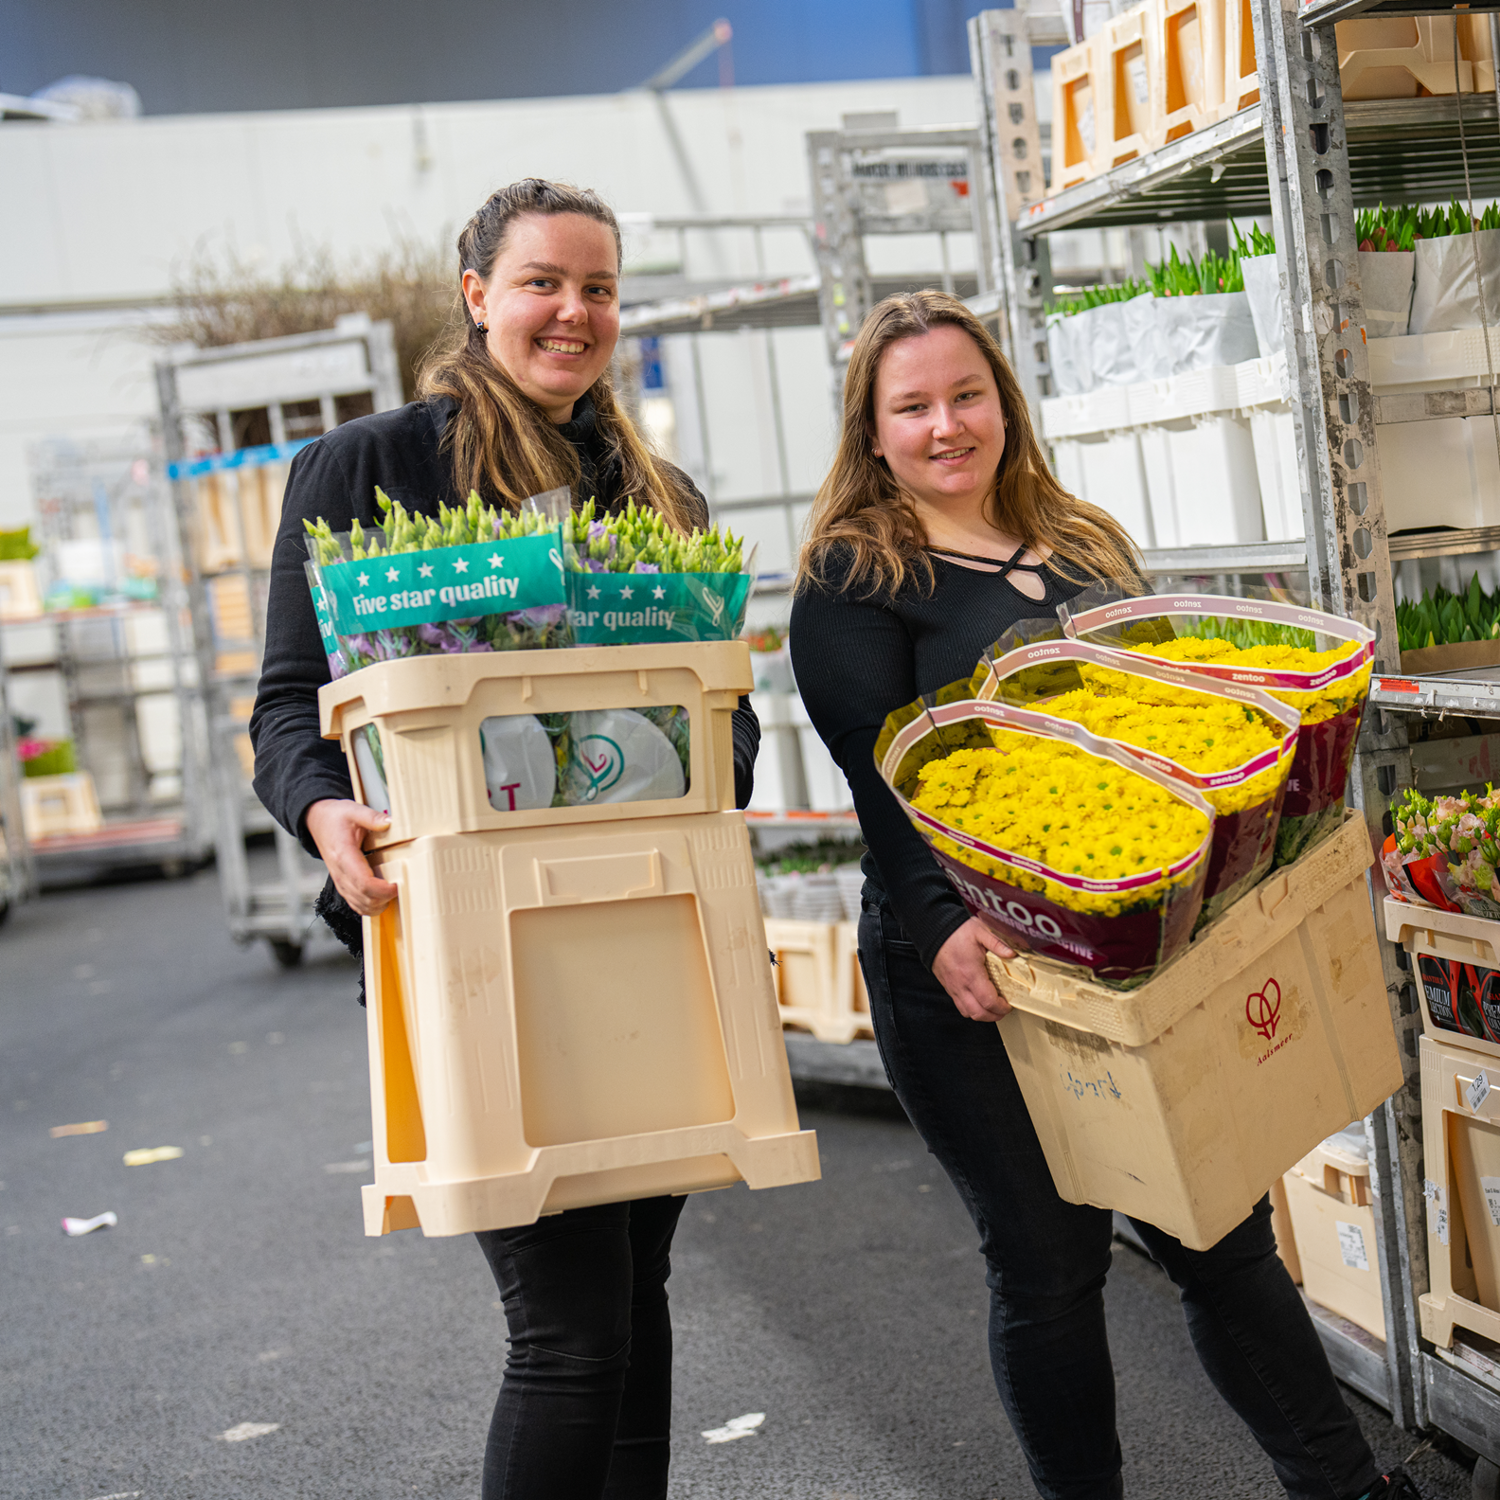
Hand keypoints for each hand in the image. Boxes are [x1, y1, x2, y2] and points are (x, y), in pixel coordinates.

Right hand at [304, 799, 396, 916]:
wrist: (317, 821)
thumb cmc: (335, 817)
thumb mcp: (354, 810)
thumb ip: (372, 817)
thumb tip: (389, 822)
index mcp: (344, 856)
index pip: (364, 883)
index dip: (382, 890)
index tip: (397, 885)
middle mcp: (340, 873)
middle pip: (363, 898)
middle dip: (384, 899)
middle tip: (400, 887)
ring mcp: (340, 881)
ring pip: (359, 905)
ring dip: (378, 904)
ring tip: (392, 892)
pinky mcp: (342, 884)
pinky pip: (355, 903)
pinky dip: (370, 906)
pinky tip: (381, 898)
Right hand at [931, 918, 1014, 1021]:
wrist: (934, 932)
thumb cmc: (956, 932)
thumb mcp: (980, 931)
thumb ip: (998, 943)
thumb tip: (1012, 953)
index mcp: (971, 973)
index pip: (988, 1001)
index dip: (1001, 1007)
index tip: (1008, 1004)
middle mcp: (961, 984)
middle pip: (978, 1013)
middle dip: (994, 1015)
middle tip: (1003, 1010)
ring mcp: (953, 987)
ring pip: (968, 1013)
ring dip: (982, 1015)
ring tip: (992, 1008)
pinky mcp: (948, 987)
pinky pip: (960, 1006)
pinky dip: (971, 1009)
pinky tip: (978, 1001)